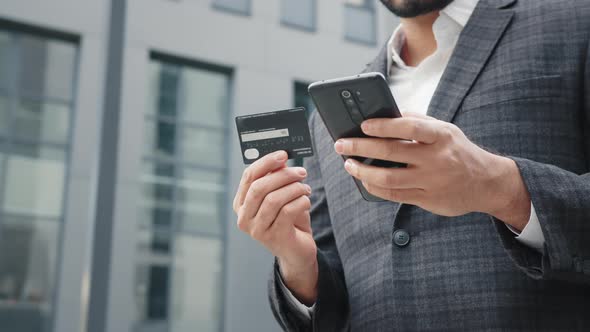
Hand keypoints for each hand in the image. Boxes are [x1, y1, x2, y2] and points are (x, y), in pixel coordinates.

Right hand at [233, 150, 317, 304]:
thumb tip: (281, 160)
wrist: (296, 251)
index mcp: (241, 204)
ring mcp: (257, 230)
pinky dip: (300, 201)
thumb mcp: (280, 196)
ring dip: (294, 189)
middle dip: (283, 175)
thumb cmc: (287, 220)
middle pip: (260, 187)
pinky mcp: (274, 238)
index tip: (283, 154)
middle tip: (301, 172)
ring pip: (274, 199)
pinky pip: (287, 212)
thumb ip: (276, 179)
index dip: (266, 162)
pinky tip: (306, 201)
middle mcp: (244, 218)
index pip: (248, 177)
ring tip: (306, 188)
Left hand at [334, 113, 530, 229]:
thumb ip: (418, 122)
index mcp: (441, 136)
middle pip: (391, 152)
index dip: (384, 125)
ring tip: (348, 164)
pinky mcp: (427, 199)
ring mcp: (431, 181)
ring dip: (362, 171)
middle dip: (360, 147)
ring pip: (388, 178)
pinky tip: (364, 181)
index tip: (363, 124)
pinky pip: (394, 195)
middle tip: (341, 144)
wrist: (486, 183)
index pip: (409, 127)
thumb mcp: (446, 130)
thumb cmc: (458, 150)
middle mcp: (436, 159)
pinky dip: (375, 187)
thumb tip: (384, 115)